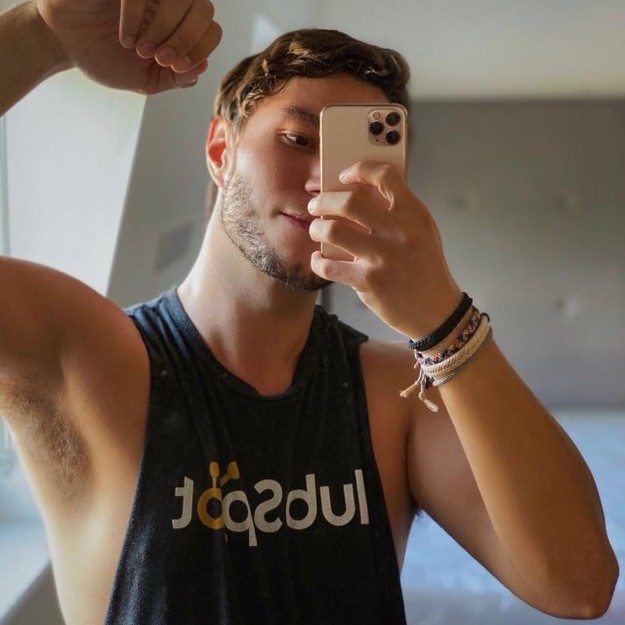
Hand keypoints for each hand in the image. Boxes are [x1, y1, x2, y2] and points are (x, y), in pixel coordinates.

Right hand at [34, 0, 221, 91]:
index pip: (211, 28)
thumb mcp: (147, 79)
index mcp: (180, 24)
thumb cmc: (107, 58)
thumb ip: (176, 78)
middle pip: (203, 8)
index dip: (200, 49)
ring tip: (141, 50)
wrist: (66, 45)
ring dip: (166, 27)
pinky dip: (137, 16)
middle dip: (186, 40)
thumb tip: (201, 68)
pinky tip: (126, 38)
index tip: (176, 68)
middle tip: (160, 59)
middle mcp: (168, 1)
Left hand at [308, 161, 461, 338]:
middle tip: (315, 206)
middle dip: (323, 201)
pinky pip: (329, 265)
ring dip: (316, 229)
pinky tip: (319, 260)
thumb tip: (358, 191)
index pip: (385, 175)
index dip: (359, 170)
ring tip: (316, 230)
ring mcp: (382, 258)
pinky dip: (318, 261)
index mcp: (414, 213)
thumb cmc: (426, 267)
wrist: (437, 311)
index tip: (344, 177)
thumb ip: (397, 210)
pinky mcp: (368, 282)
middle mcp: (398, 232)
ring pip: (332, 231)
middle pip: (348, 202)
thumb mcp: (422, 231)